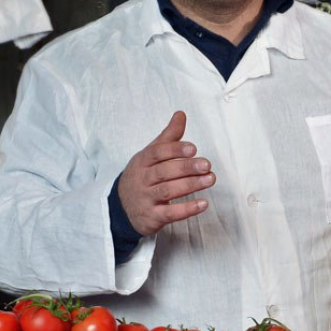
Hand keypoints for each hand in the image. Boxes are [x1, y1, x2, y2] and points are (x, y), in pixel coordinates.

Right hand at [117, 111, 214, 235]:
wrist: (121, 206)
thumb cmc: (143, 175)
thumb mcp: (151, 154)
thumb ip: (168, 136)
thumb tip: (181, 114)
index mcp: (143, 161)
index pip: (157, 153)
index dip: (175, 150)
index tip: (193, 148)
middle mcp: (143, 179)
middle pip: (164, 172)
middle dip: (186, 168)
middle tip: (206, 165)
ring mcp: (146, 198)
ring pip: (168, 191)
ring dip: (190, 185)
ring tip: (210, 179)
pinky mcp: (152, 217)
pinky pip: (170, 213)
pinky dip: (187, 209)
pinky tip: (203, 204)